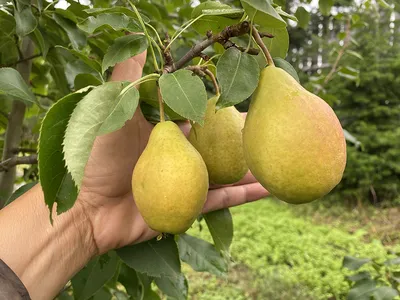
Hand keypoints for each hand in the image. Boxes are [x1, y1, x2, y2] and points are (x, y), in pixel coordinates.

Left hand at [77, 52, 268, 254]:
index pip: (197, 113)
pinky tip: (268, 187)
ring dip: (250, 164)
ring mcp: (186, 181)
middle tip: (269, 123)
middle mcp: (177, 155)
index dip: (218, 103)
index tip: (241, 91)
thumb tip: (137, 38)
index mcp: (163, 132)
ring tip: (278, 154)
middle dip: (240, 134)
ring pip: (226, 171)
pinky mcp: (190, 207)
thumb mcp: (110, 113)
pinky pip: (222, 200)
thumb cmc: (97, 161)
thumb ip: (126, 79)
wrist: (89, 213)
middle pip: (217, 142)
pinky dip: (245, 195)